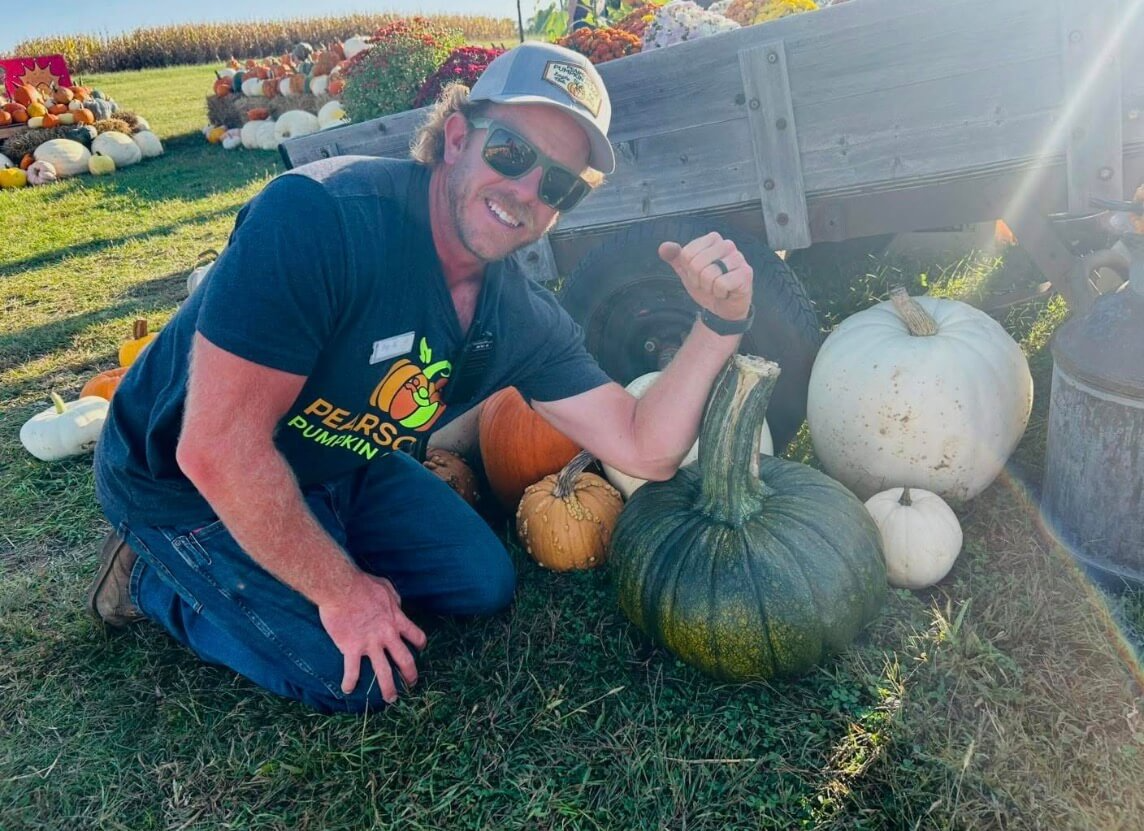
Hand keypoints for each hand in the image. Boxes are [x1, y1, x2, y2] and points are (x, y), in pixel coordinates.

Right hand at [318, 573, 427, 702]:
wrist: (341, 588)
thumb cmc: (363, 584)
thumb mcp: (386, 587)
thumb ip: (394, 599)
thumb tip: (397, 605)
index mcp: (396, 619)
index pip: (416, 635)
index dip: (420, 643)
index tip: (420, 649)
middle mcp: (387, 635)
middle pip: (405, 660)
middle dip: (410, 675)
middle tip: (412, 685)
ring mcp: (370, 644)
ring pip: (384, 672)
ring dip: (388, 688)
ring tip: (391, 699)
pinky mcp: (351, 648)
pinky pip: (352, 670)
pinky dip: (350, 682)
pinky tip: (347, 689)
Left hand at [658, 232, 753, 322]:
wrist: (724, 307)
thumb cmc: (707, 285)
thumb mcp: (688, 271)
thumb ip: (675, 257)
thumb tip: (663, 247)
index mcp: (712, 239)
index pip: (687, 253)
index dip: (688, 270)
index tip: (697, 275)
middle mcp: (727, 244)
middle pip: (696, 264)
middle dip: (698, 280)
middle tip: (708, 284)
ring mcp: (739, 258)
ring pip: (709, 274)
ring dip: (709, 288)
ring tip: (717, 288)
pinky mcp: (746, 273)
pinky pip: (721, 284)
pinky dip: (719, 293)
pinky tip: (726, 292)